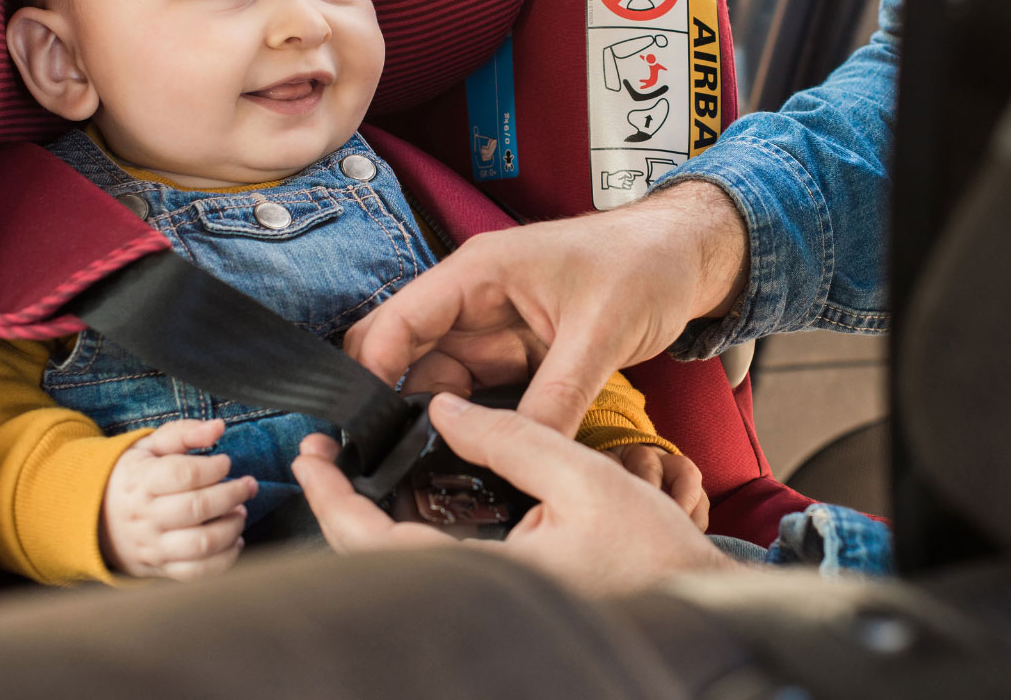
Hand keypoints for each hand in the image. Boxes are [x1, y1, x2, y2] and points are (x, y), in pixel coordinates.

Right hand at [100, 419, 257, 580]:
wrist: (95, 518)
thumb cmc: (132, 478)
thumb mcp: (148, 447)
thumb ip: (183, 433)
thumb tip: (218, 427)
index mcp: (140, 482)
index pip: (182, 474)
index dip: (213, 467)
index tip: (225, 462)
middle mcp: (145, 517)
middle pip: (197, 508)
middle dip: (232, 494)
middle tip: (248, 485)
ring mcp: (152, 546)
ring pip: (201, 543)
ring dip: (231, 527)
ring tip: (240, 511)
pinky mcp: (161, 568)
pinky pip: (197, 572)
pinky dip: (225, 558)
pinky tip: (234, 540)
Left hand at [293, 393, 739, 594]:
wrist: (699, 602)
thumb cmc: (654, 552)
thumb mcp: (585, 476)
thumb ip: (511, 437)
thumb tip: (445, 408)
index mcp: (488, 577)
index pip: (377, 544)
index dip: (333, 499)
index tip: (311, 457)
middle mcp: (478, 598)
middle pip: (377, 561)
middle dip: (340, 507)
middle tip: (323, 456)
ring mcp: (488, 602)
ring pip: (403, 565)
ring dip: (372, 519)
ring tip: (359, 467)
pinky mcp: (503, 599)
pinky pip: (436, 568)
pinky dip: (411, 531)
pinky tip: (414, 495)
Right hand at [344, 181, 749, 435]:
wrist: (687, 257)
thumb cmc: (645, 264)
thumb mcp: (601, 333)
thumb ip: (558, 396)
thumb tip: (521, 451)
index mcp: (479, 273)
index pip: (399, 321)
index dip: (373, 374)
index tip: (364, 430)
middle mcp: (476, 300)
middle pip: (408, 356)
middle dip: (396, 406)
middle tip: (395, 464)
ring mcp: (495, 329)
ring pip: (442, 383)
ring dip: (439, 423)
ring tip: (435, 471)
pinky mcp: (518, 354)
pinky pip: (481, 395)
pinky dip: (476, 425)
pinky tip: (477, 457)